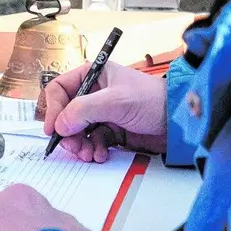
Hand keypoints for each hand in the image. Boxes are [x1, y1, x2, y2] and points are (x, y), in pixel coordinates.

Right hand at [42, 61, 167, 162]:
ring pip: (77, 130)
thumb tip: (59, 125)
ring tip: (88, 154)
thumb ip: (84, 110)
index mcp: (92, 76)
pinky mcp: (110, 129)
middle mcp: (94, 93)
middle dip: (67, 132)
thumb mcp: (115, 101)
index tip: (53, 129)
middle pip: (65, 113)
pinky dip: (92, 149)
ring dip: (79, 144)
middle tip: (73, 147)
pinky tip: (100, 155)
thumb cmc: (151, 100)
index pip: (59, 89)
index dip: (53, 108)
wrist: (178, 120)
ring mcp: (102, 112)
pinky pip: (91, 141)